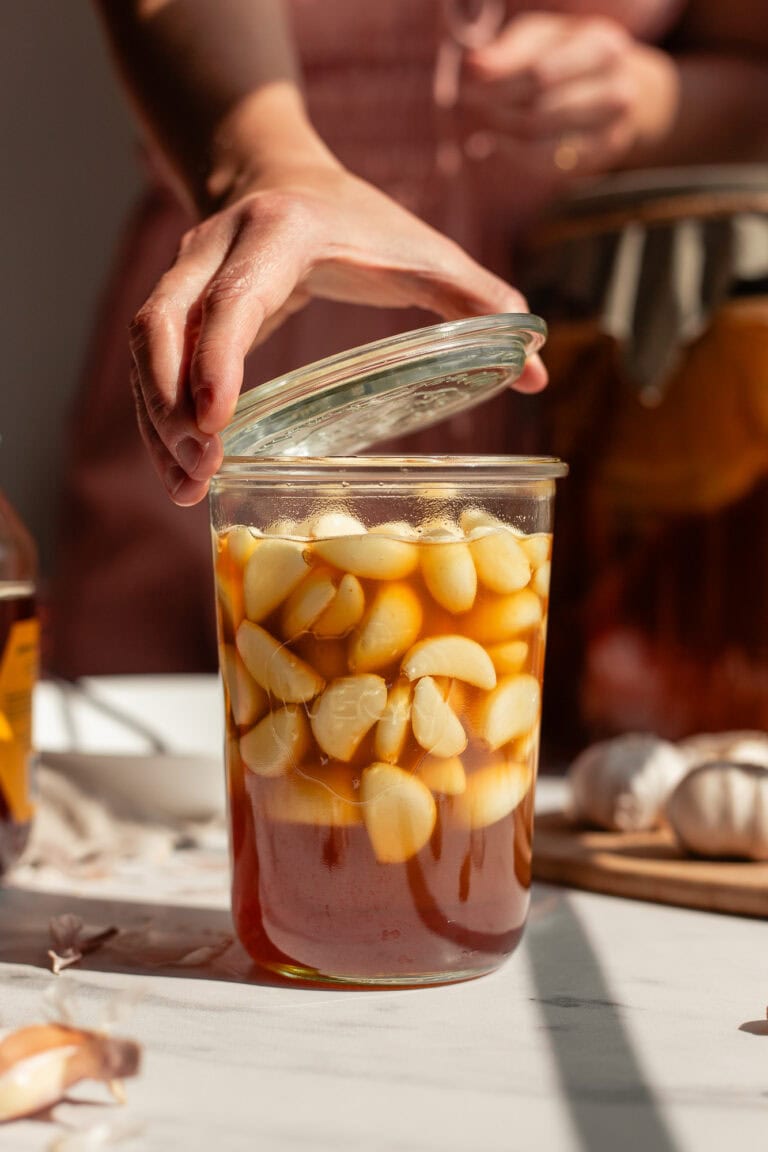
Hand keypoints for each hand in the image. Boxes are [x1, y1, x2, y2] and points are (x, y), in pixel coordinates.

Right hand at [129, 159, 546, 505]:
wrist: (279, 173)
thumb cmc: (359, 219)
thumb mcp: (422, 249)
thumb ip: (478, 300)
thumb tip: (538, 370)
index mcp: (278, 234)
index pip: (232, 298)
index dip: (217, 359)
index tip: (218, 422)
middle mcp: (216, 248)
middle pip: (167, 324)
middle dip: (172, 402)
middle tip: (199, 470)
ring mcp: (185, 271)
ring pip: (147, 344)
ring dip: (156, 418)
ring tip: (185, 485)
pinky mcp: (175, 301)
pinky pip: (150, 359)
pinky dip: (156, 413)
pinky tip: (180, 466)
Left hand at [460, 12, 675, 178]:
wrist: (615, 86)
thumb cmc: (565, 56)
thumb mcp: (540, 39)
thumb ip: (508, 51)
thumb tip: (473, 66)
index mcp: (600, 45)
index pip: (539, 73)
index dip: (497, 83)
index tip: (467, 86)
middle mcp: (615, 86)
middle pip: (540, 109)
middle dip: (498, 108)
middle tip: (471, 104)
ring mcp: (613, 126)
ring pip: (542, 139)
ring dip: (504, 133)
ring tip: (485, 123)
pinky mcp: (602, 154)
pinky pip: (548, 162)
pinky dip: (515, 155)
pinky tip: (497, 145)